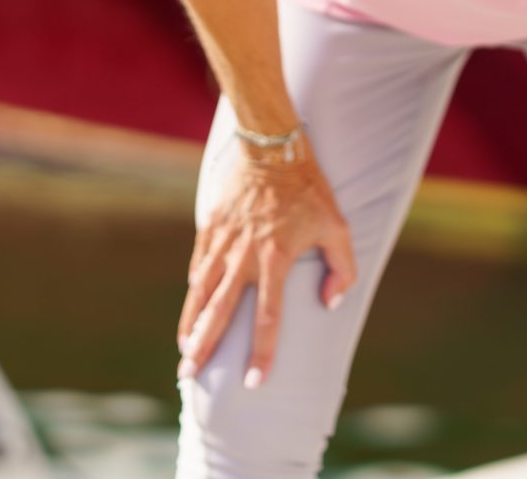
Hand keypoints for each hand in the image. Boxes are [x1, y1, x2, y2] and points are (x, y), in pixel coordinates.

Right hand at [177, 138, 357, 390]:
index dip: (261, 353)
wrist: (269, 146)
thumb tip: (330, 303)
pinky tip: (192, 305)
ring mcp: (222, 242)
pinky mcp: (210, 227)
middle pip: (219, 313)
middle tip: (189, 377)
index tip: (252, 381)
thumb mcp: (337, 226)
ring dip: (191, 324)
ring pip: (201, 292)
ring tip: (184, 350)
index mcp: (275, 260)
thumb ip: (343, 269)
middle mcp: (243, 256)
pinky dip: (195, 288)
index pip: (267, 319)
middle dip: (204, 349)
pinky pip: (199, 264)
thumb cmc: (308, 188)